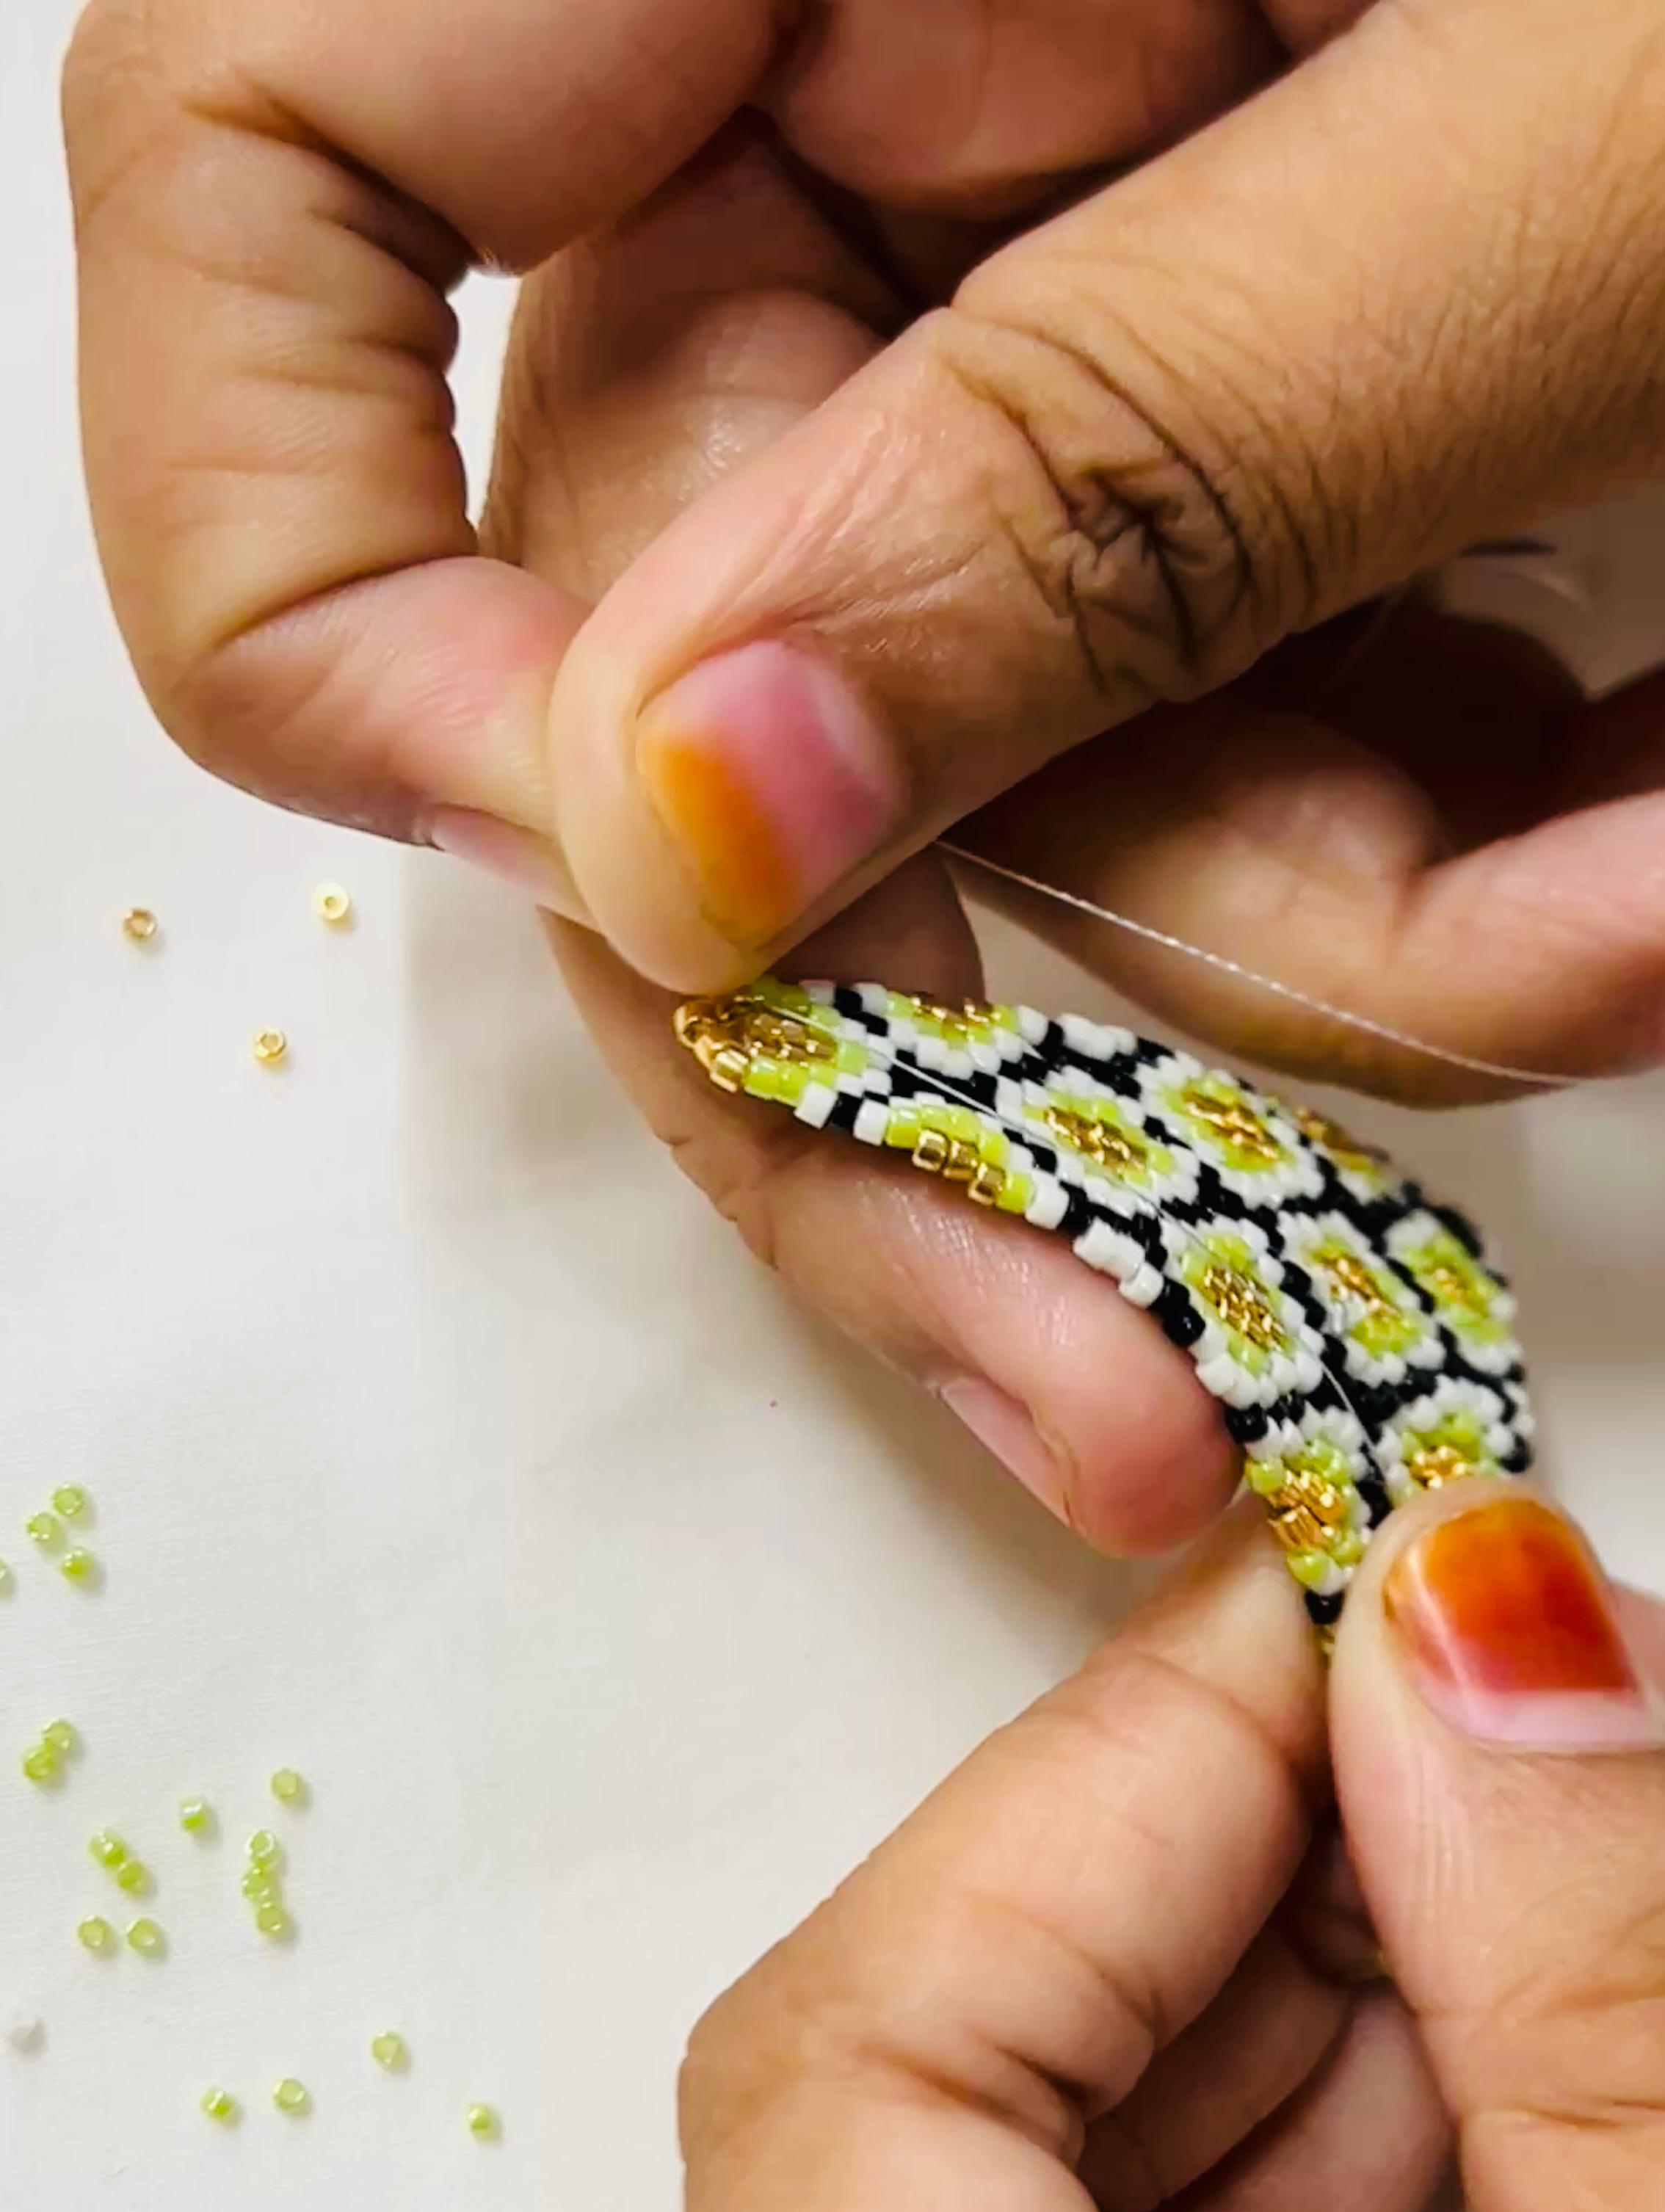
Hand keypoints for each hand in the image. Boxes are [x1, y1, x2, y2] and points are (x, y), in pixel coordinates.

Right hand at [62, 0, 1664, 1548]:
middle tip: (1119, 1373)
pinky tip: (1651, 833)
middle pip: (665, 616)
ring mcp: (1080, 238)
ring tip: (1642, 898)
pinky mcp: (1286, 395)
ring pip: (992, 749)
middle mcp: (885, 59)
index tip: (642, 884)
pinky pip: (1223, 720)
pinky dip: (1443, 852)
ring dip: (1309, 936)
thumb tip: (671, 835)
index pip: (274, 166)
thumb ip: (1105, 469)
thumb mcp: (1593, 138)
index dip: (349, 583)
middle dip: (940, 1010)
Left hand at [661, 1486, 1664, 2211]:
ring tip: (1562, 1832)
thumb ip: (1630, 2129)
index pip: (855, 2140)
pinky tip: (1583, 2061)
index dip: (1078, 1806)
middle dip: (1239, 1896)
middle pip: (979, 2208)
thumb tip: (1497, 1654)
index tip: (1319, 1591)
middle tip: (1482, 1672)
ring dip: (1374, 2047)